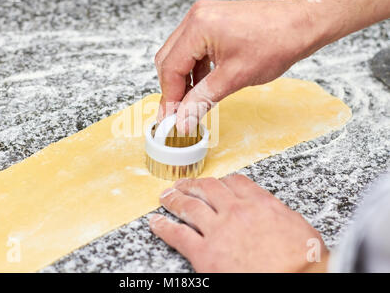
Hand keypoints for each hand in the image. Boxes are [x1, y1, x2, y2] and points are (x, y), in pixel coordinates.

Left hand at [149, 175, 328, 271]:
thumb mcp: (297, 228)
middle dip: (192, 184)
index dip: (222, 182)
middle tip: (182, 184)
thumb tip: (270, 215)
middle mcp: (236, 211)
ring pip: (189, 206)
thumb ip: (277, 215)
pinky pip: (178, 235)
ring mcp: (218, 230)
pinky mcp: (205, 252)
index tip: (216, 183)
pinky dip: (164, 227)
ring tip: (166, 196)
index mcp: (260, 203)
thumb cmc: (303, 261)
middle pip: (208, 189)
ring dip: (175, 199)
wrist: (297, 279)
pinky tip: (156, 223)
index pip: (235, 183)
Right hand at [155, 0, 318, 133]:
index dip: (169, 97)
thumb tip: (184, 119)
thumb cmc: (277, 42)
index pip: (170, 68)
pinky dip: (195, 69)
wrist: (301, 24)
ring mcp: (204, 18)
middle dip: (173, 88)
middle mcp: (196, 18)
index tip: (170, 118)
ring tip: (193, 102)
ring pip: (179, 55)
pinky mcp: (212, 22)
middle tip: (179, 113)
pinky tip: (203, 85)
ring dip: (184, 80)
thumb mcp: (235, 78)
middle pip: (168, 60)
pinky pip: (193, 49)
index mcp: (198, 27)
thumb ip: (203, 99)